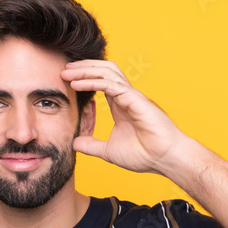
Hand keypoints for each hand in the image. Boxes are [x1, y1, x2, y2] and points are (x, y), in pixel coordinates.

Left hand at [61, 60, 190, 175]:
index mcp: (121, 105)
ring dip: (85, 70)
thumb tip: (74, 143)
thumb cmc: (144, 155)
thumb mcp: (108, 151)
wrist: (164, 160)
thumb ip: (91, 145)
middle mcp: (126, 97)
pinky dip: (93, 81)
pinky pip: (111, 85)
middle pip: (103, 71)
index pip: (101, 83)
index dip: (84, 78)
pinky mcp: (135, 99)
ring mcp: (131, 96)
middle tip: (63, 70)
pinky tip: (77, 84)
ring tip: (67, 72)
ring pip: (107, 72)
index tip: (66, 80)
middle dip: (83, 68)